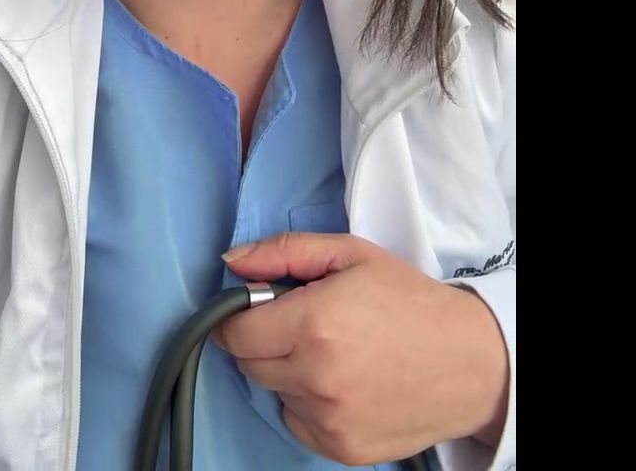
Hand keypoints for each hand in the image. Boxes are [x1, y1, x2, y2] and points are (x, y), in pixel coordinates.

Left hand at [214, 232, 508, 464]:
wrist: (470, 360)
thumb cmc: (408, 299)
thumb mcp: (348, 254)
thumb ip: (283, 252)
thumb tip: (230, 262)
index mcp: (313, 324)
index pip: (235, 332)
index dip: (238, 316)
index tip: (257, 307)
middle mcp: (316, 377)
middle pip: (249, 363)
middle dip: (263, 340)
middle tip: (302, 324)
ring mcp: (329, 419)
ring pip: (273, 391)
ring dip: (287, 372)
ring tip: (331, 352)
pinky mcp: (342, 449)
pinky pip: (297, 421)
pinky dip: (307, 403)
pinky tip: (341, 382)